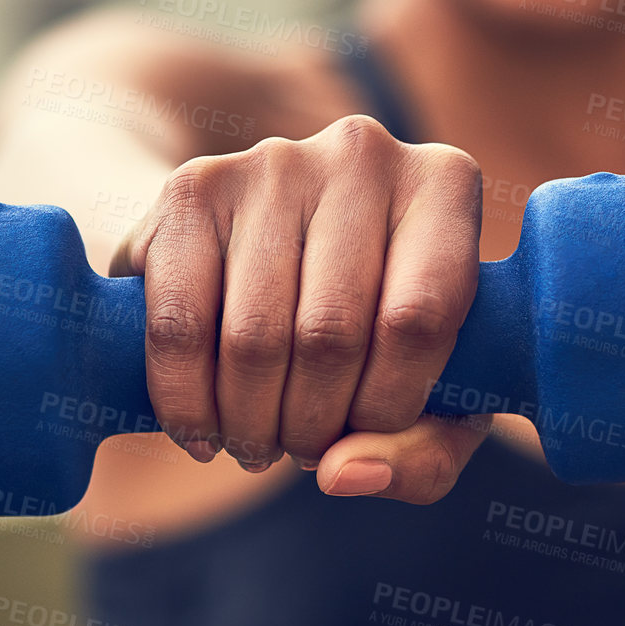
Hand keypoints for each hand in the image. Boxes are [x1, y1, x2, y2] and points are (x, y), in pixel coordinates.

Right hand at [109, 115, 489, 503]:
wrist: (270, 242)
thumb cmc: (377, 327)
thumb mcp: (434, 394)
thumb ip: (421, 454)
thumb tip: (342, 473)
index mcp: (445, 184)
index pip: (419, 318)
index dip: (388, 405)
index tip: (366, 433)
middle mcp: (364, 153)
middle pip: (331, 332)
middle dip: (311, 424)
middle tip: (300, 449)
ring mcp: (273, 162)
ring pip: (255, 336)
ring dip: (250, 423)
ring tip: (255, 444)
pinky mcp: (191, 187)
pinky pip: (179, 322)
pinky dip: (185, 401)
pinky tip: (201, 430)